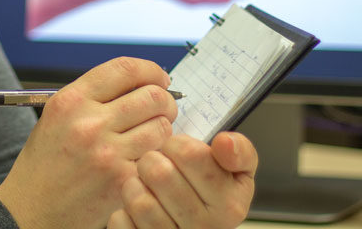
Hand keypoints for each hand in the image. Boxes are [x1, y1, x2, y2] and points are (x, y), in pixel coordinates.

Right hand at [0, 57, 178, 228]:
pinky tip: (144, 160)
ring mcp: (106, 153)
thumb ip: (95, 96)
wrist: (31, 208)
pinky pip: (156, 158)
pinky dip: (156, 157)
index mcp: (71, 100)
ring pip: (161, 126)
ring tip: (152, 137)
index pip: (126, 69)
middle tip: (163, 109)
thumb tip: (141, 83)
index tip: (159, 79)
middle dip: (165, 101)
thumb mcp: (58, 116)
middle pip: (152, 95)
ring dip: (163, 130)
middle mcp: (88, 123)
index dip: (151, 70)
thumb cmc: (46, 163)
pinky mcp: (121, 180)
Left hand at [106, 132, 256, 228]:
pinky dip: (123, 210)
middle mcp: (204, 228)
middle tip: (157, 163)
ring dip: (135, 184)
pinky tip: (137, 206)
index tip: (179, 150)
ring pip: (138, 199)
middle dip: (152, 159)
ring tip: (146, 183)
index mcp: (229, 204)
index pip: (190, 154)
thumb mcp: (239, 172)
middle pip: (159, 173)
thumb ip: (240, 151)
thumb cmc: (215, 194)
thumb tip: (224, 142)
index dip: (177, 144)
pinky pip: (121, 221)